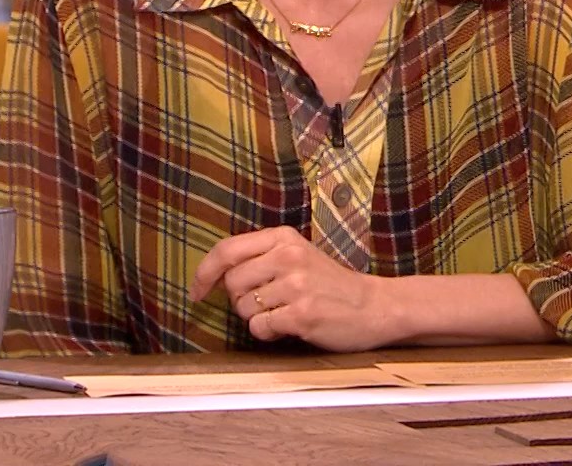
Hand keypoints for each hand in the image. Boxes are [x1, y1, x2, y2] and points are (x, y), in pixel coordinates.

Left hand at [187, 227, 396, 352]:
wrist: (375, 306)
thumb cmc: (330, 284)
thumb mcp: (298, 255)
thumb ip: (261, 257)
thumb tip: (214, 277)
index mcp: (284, 237)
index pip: (226, 250)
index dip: (204, 273)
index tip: (197, 292)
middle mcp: (288, 256)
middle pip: (231, 284)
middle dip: (241, 299)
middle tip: (268, 302)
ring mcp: (296, 285)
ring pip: (244, 308)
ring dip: (257, 318)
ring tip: (284, 313)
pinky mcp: (302, 313)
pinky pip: (260, 328)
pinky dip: (269, 333)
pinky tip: (290, 327)